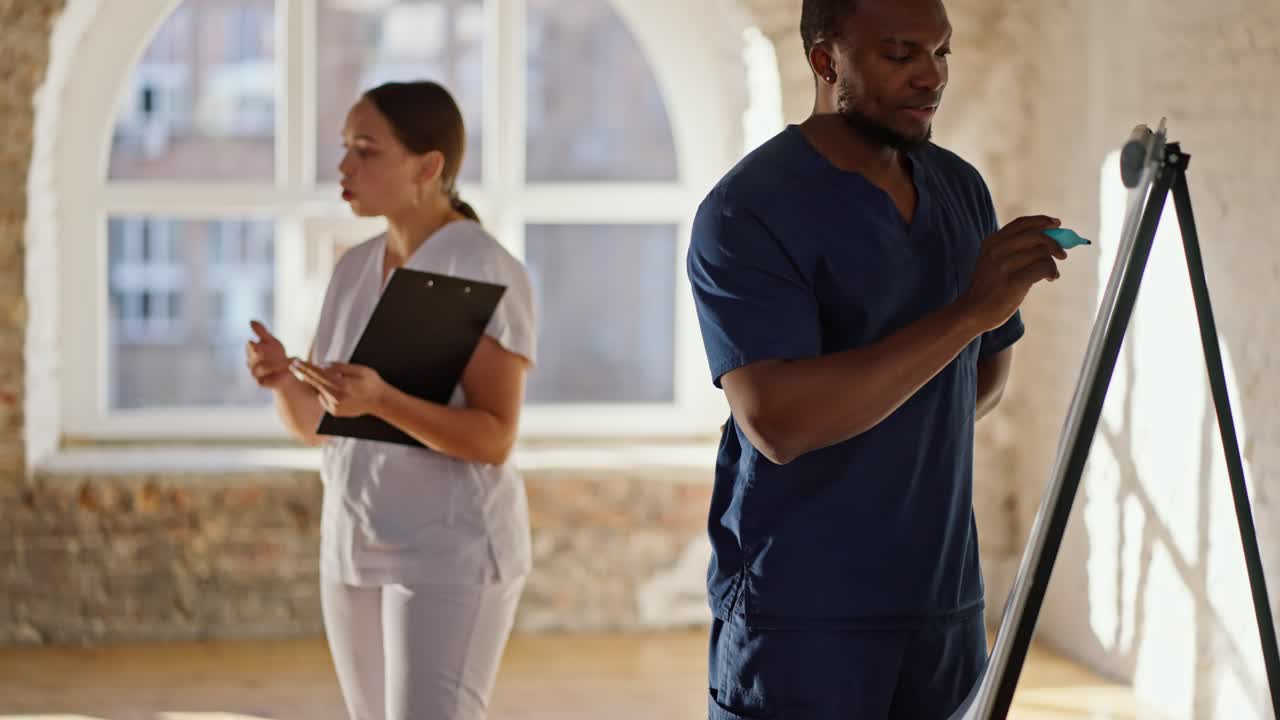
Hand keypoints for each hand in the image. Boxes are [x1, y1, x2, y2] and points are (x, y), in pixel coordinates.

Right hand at [245, 320, 291, 388]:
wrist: (283, 372)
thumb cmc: (274, 354)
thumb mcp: (270, 341)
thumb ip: (261, 332)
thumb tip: (251, 321)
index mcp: (253, 352)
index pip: (251, 347)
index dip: (253, 345)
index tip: (254, 342)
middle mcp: (252, 363)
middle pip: (253, 358)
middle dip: (262, 354)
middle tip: (272, 351)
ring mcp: (257, 374)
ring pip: (261, 369)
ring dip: (274, 364)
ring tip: (288, 360)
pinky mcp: (265, 384)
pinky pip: (269, 381)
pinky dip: (278, 375)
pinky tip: (289, 371)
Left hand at [289, 359, 389, 417]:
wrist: (380, 402)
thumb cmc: (371, 383)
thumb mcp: (360, 369)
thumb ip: (339, 367)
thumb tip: (322, 366)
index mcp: (341, 386)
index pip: (318, 374)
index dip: (305, 367)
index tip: (295, 362)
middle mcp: (335, 398)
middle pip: (314, 383)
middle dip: (303, 373)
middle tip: (294, 365)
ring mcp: (334, 407)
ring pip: (319, 390)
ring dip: (321, 384)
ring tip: (338, 382)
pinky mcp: (334, 412)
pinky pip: (324, 399)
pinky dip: (327, 393)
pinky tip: (340, 392)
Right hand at [958, 215, 1069, 331]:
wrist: (971, 312)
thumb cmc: (988, 288)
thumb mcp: (992, 261)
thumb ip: (1012, 249)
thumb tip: (1047, 239)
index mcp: (992, 242)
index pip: (1021, 223)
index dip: (1042, 221)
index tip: (1056, 224)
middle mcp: (997, 250)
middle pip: (1036, 235)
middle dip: (1055, 243)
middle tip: (1062, 254)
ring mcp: (1004, 266)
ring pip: (1042, 252)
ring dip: (1053, 262)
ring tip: (1052, 273)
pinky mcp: (1014, 282)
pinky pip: (1043, 267)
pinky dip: (1052, 271)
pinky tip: (1051, 278)